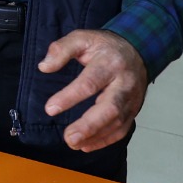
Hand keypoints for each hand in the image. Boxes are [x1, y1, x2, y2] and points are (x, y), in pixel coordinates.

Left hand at [39, 29, 149, 151]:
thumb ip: (61, 49)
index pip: (90, 82)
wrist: (138, 49)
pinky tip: (87, 145)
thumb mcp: (82, 37)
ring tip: (73, 143)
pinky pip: (123, 128)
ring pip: (118, 122)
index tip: (50, 109)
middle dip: (89, 125)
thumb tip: (44, 67)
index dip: (70, 97)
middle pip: (110, 108)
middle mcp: (124, 83)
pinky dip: (106, 140)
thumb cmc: (104, 46)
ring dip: (96, 136)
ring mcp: (132, 99)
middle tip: (69, 137)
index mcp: (110, 63)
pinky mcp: (134, 109)